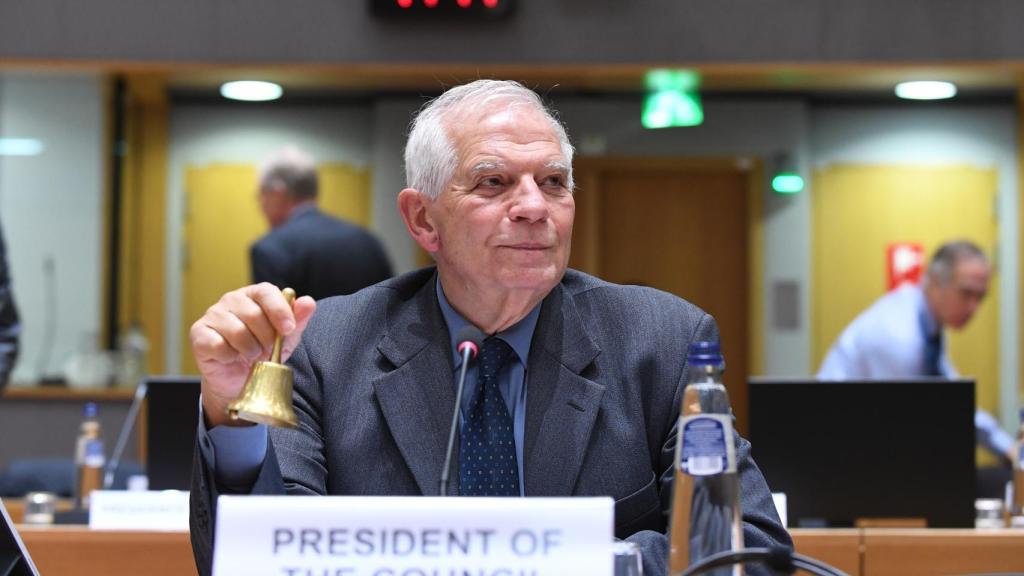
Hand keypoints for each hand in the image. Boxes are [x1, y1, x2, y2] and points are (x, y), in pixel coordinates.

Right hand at [189, 283, 315, 427]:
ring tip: (252, 355)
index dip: (279, 310)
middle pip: (253, 314)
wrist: (240, 378)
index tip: (288, 329)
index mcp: (254, 295)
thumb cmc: (264, 351)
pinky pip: (218, 345)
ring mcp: (213, 315)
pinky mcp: (199, 333)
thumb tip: (308, 302)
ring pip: (236, 331)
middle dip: (266, 338)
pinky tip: (232, 357)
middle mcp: (232, 300)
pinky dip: (230, 356)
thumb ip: (298, 320)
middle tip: (267, 351)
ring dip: (250, 350)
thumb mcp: (286, 338)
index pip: (266, 292)